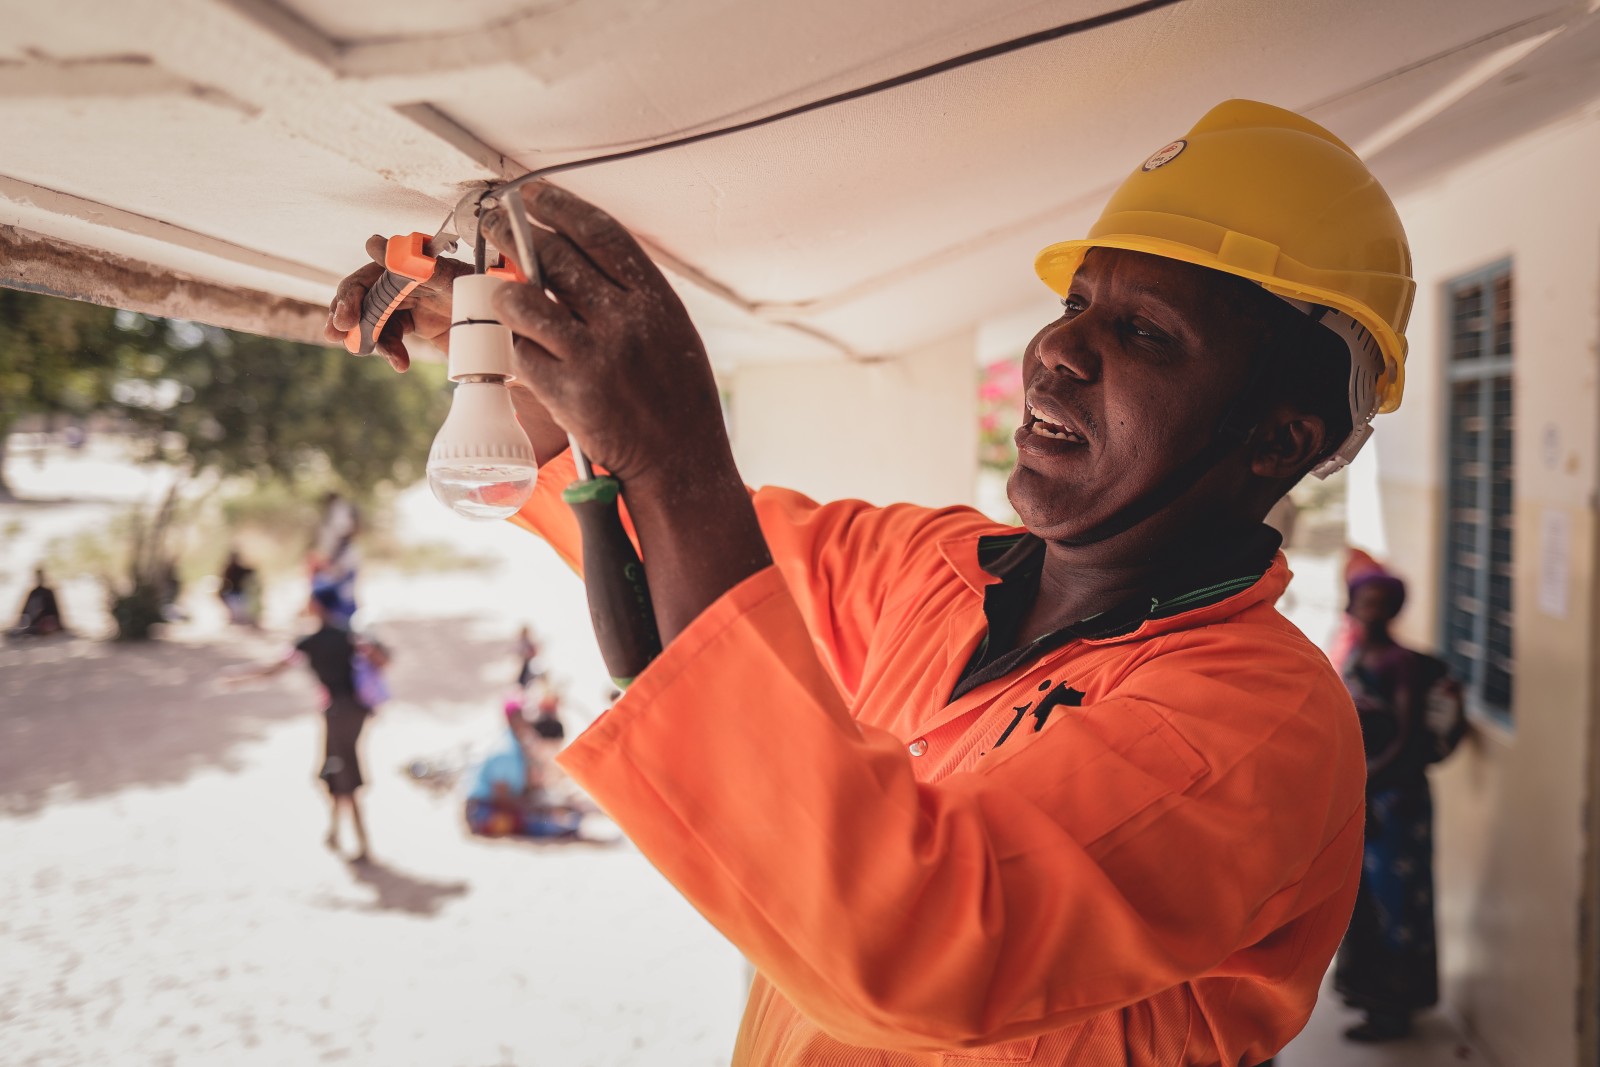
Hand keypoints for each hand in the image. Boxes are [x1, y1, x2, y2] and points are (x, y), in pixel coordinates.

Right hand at [323, 235, 471, 370]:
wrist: (508, 330)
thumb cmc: (485, 294)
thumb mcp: (455, 280)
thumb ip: (419, 264)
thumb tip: (373, 242)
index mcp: (413, 266)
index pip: (371, 276)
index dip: (352, 295)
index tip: (344, 318)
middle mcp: (406, 280)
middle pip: (362, 295)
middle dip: (346, 315)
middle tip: (337, 334)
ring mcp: (408, 301)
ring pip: (371, 317)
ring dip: (363, 336)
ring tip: (360, 351)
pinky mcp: (412, 321)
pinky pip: (389, 335)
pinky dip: (389, 350)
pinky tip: (399, 364)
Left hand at [481, 183, 725, 487]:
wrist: (681, 462)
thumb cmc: (678, 399)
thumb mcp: (671, 333)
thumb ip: (629, 296)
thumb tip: (576, 258)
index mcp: (655, 301)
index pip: (600, 234)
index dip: (560, 206)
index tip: (532, 194)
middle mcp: (625, 322)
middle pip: (555, 258)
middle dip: (515, 235)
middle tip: (496, 224)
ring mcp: (594, 357)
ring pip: (525, 302)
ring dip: (507, 294)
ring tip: (504, 295)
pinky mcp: (568, 393)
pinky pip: (523, 354)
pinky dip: (519, 349)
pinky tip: (527, 352)